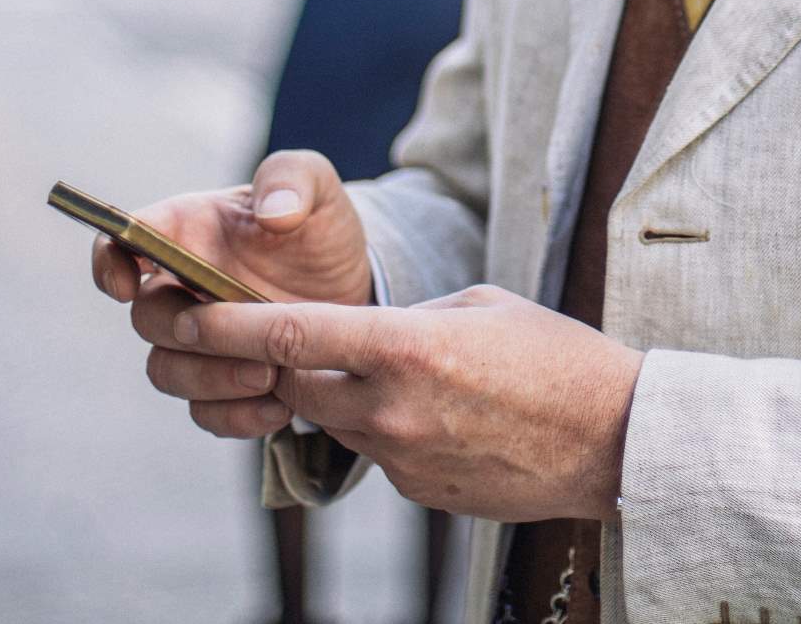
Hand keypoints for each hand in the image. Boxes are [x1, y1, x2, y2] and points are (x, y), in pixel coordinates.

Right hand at [93, 150, 375, 434]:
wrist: (355, 283)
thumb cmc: (320, 227)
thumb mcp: (319, 188)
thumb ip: (295, 179)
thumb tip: (274, 212)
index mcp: (186, 232)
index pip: (122, 242)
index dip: (109, 264)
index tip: (125, 285)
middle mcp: (180, 288)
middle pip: (146, 319)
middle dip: (185, 332)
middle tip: (241, 334)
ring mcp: (199, 339)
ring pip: (167, 371)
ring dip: (211, 379)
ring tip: (270, 373)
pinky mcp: (223, 381)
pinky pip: (205, 411)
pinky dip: (236, 415)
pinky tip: (281, 405)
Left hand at [157, 284, 641, 522]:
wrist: (613, 439)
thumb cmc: (560, 359)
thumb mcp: (482, 307)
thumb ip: (410, 319)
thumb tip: (368, 337)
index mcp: (406, 347)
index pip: (287, 335)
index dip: (226, 325)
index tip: (187, 313)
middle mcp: (390, 408)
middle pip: (296, 385)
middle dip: (284, 363)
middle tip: (293, 340)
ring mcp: (400, 458)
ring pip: (337, 421)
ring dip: (348, 396)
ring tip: (415, 377)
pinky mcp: (416, 492)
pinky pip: (379, 454)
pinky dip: (393, 430)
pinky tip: (449, 418)